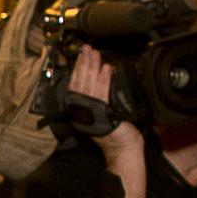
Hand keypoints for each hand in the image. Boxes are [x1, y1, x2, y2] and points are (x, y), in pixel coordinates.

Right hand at [68, 45, 141, 160]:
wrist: (122, 150)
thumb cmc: (114, 133)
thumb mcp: (102, 114)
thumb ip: (96, 100)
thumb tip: (99, 77)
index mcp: (77, 112)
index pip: (74, 86)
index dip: (77, 69)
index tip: (80, 55)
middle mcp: (79, 113)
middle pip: (79, 83)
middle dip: (83, 63)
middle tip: (86, 48)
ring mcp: (90, 114)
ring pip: (89, 85)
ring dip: (92, 67)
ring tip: (95, 54)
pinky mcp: (102, 115)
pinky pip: (102, 93)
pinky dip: (104, 79)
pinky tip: (106, 68)